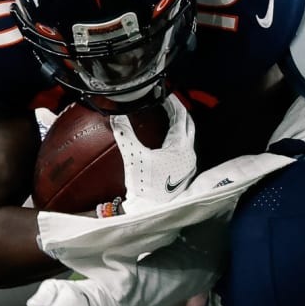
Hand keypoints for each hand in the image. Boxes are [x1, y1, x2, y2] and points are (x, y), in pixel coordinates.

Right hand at [111, 95, 197, 214]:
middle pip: (188, 125)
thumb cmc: (144, 187)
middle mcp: (189, 154)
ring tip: (166, 117)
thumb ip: (124, 133)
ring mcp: (188, 165)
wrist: (150, 211)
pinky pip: (183, 149)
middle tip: (167, 102)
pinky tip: (164, 141)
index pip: (181, 116)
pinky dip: (176, 139)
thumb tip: (115, 116)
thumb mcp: (133, 156)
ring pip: (187, 137)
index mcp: (181, 146)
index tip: (163, 94)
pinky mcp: (184, 174)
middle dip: (179, 111)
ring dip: (179, 125)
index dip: (172, 102)